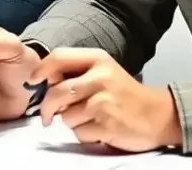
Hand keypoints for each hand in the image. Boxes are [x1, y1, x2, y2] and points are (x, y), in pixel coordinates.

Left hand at [29, 48, 181, 151]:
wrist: (158, 115)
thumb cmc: (125, 94)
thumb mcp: (103, 71)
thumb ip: (76, 71)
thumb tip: (43, 79)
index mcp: (98, 59)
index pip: (59, 57)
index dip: (41, 70)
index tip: (33, 81)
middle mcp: (101, 77)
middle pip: (56, 92)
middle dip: (48, 107)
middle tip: (48, 115)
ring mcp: (104, 102)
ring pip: (66, 116)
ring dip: (72, 122)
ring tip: (89, 118)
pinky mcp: (108, 125)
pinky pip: (79, 133)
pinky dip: (85, 135)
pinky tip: (99, 128)